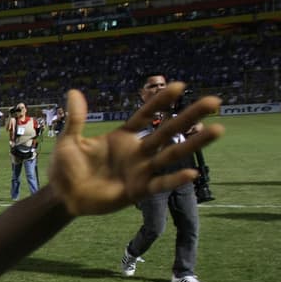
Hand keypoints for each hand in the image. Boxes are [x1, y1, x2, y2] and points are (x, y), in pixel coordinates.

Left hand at [49, 86, 222, 215]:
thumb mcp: (69, 141)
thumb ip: (76, 119)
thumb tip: (74, 92)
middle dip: (189, 115)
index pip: (146, 115)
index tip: (179, 85)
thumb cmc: (66, 167)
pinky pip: (160, 184)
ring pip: (171, 153)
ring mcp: (140, 170)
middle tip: (215, 101)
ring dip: (194, 142)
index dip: (160, 101)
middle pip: (168, 130)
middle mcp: (137, 151)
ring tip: (217, 129)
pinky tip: (192, 172)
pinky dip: (174, 179)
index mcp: (123, 137)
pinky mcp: (138, 190)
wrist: (63, 196)